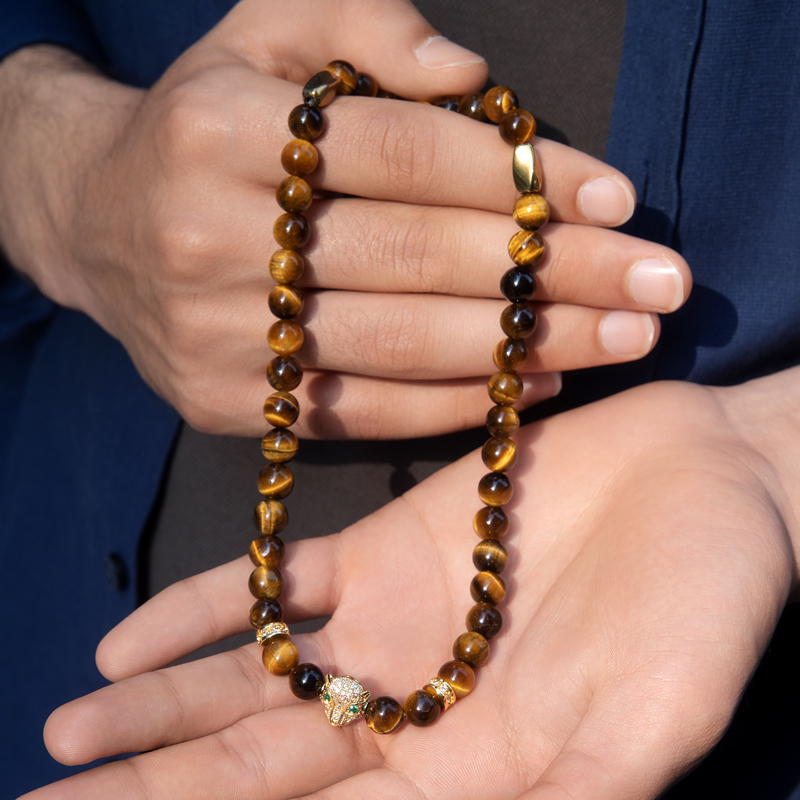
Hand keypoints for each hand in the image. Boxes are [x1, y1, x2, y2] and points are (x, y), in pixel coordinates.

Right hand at [0, 0, 689, 438]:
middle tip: (657, 285)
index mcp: (226, 131)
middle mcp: (214, 238)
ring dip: (525, 345)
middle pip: (418, 258)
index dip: (521, 176)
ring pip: (401, 344)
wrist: (97, 223)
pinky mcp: (229, 403)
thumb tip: (472, 81)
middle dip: (551, 271)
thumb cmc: (203, 123)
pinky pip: (364, 410)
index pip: (409, 154)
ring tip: (620, 338)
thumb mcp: (265, 35)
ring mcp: (220, 335)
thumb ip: (363, 26)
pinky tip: (534, 384)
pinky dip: (459, 402)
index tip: (617, 201)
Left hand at [30, 369, 799, 798]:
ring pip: (251, 684)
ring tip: (66, 739)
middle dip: (152, 796)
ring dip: (158, 716)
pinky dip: (208, 611)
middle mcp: (412, 709)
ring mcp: (392, 623)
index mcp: (467, 775)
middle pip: (256, 773)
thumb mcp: (641, 731)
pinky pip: (279, 583)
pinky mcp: (388, 546)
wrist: (709, 480)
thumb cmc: (704, 610)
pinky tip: (129, 643)